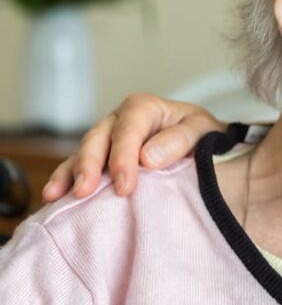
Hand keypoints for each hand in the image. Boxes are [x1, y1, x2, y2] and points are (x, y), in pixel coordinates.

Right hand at [42, 93, 225, 200]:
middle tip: (84, 192)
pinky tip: (53, 196)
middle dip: (89, 165)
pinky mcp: (101, 157)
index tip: (125, 187)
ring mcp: (107, 138)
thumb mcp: (202, 131)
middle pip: (98, 139)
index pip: (128, 131)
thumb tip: (148, 158)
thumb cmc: (203, 135)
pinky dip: (65, 180)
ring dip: (69, 174)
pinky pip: (78, 166)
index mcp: (143, 108)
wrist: (205, 143)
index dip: (124, 159)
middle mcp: (119, 120)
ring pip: (83, 153)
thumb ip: (179, 140)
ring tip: (56, 195)